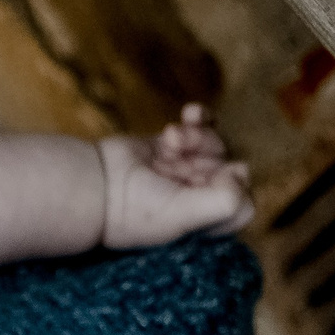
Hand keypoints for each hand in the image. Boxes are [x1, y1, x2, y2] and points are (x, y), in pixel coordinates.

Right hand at [100, 103, 253, 247]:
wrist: (92, 187)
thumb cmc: (133, 211)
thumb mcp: (183, 216)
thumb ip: (225, 202)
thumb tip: (240, 171)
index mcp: (204, 222)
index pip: (243, 205)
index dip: (235, 187)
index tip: (210, 181)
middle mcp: (198, 198)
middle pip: (230, 167)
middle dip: (209, 154)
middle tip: (178, 152)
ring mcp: (185, 170)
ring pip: (215, 143)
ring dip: (197, 135)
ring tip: (169, 138)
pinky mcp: (171, 146)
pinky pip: (202, 124)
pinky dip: (200, 116)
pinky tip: (189, 112)